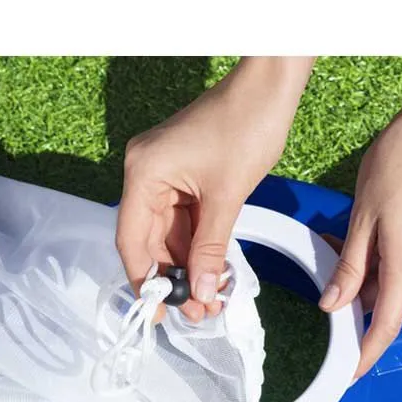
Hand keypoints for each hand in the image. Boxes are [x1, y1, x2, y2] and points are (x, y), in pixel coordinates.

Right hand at [116, 57, 313, 322]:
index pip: (131, 239)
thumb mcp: (227, 196)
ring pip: (169, 236)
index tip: (160, 311)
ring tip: (210, 302)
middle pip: (149, 242)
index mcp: (143, 173)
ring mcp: (165, 176)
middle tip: (196, 314)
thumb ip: (211, 248)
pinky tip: (213, 274)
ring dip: (189, 268)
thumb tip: (203, 291)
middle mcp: (145, 175)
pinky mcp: (184, 178)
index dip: (144, 280)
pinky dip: (199, 248)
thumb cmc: (245, 125)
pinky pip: (186, 223)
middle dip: (173, 279)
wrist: (269, 88)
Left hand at [319, 121, 401, 377]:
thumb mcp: (361, 221)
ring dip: (358, 275)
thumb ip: (348, 269)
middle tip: (322, 280)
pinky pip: (395, 263)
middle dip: (350, 300)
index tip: (348, 374)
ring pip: (385, 281)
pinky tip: (352, 239)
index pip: (385, 326)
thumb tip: (332, 305)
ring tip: (334, 247)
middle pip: (382, 303)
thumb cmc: (398, 166)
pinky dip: (371, 260)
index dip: (365, 355)